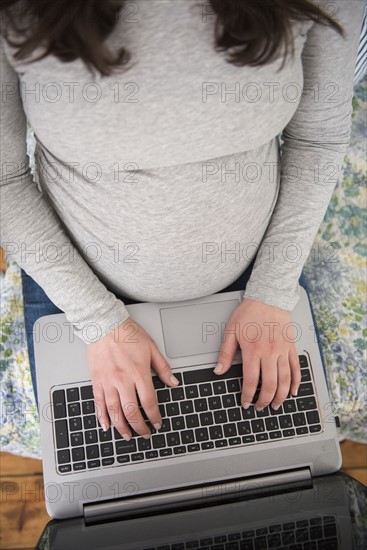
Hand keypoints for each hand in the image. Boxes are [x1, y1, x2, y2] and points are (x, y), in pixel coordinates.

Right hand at [86, 317, 179, 439]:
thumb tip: (174, 382)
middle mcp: (123, 380)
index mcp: (139, 372)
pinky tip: (106, 425)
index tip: (157, 423)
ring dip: (121, 427)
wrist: (104, 324)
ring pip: (114, 411)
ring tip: (127, 435)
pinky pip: (98, 403)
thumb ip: (163, 367)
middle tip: (144, 434)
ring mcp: (108, 382)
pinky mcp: (96, 381)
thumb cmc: (127, 333)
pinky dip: (102, 417)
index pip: (149, 401)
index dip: (154, 416)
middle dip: (139, 426)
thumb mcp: (151, 347)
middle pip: (131, 411)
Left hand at [214, 298, 300, 410]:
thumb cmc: (249, 312)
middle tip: (260, 407)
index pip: (252, 381)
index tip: (246, 403)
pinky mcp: (291, 348)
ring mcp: (283, 351)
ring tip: (275, 405)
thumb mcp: (231, 331)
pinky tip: (293, 392)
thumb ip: (225, 353)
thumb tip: (218, 371)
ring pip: (285, 380)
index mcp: (253, 350)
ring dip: (281, 396)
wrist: (268, 298)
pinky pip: (296, 368)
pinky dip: (296, 383)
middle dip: (264, 400)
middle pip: (270, 385)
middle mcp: (270, 353)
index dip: (248, 396)